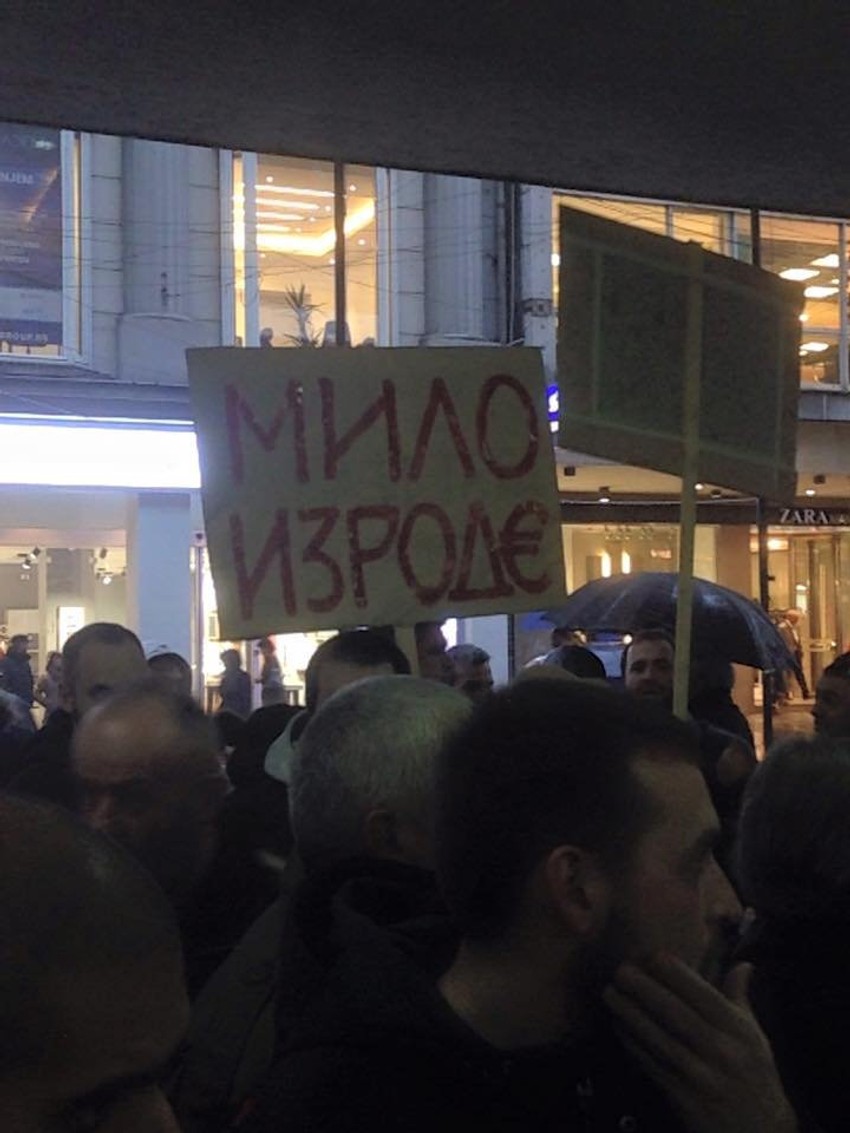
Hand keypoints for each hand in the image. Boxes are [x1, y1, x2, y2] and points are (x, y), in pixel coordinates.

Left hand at [603, 954, 797, 1132]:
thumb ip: (740, 999)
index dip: (677, 974)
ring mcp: (701, 1077)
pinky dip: (634, 1046)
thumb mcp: (755, 1036)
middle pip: (677, 1015)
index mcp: (738, 1031)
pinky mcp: (684, 1099)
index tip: (652, 954)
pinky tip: (618, 1027)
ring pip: (660, 1040)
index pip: (704, 996)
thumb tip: (743, 964)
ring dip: (631, 1015)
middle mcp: (721, 1051)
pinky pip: (654, 1067)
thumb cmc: (755, 1076)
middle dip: (646, 990)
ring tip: (610, 993)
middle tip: (620, 969)